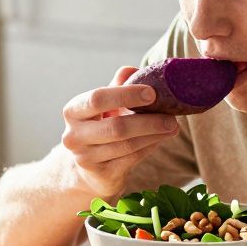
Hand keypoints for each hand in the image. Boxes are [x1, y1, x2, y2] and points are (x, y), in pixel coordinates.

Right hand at [60, 66, 177, 197]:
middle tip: (172, 117)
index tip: (152, 93)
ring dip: (154, 135)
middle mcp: (74, 136)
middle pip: (116, 127)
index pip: (97, 99)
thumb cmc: (99, 127)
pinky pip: (132, 159)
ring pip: (127, 145)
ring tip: (173, 126)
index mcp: (73, 111)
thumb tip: (133, 70)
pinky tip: (161, 138)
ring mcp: (86, 159)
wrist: (86, 169)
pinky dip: (150, 147)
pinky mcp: (101, 176)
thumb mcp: (104, 105)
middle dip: (148, 121)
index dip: (126, 95)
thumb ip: (117, 86)